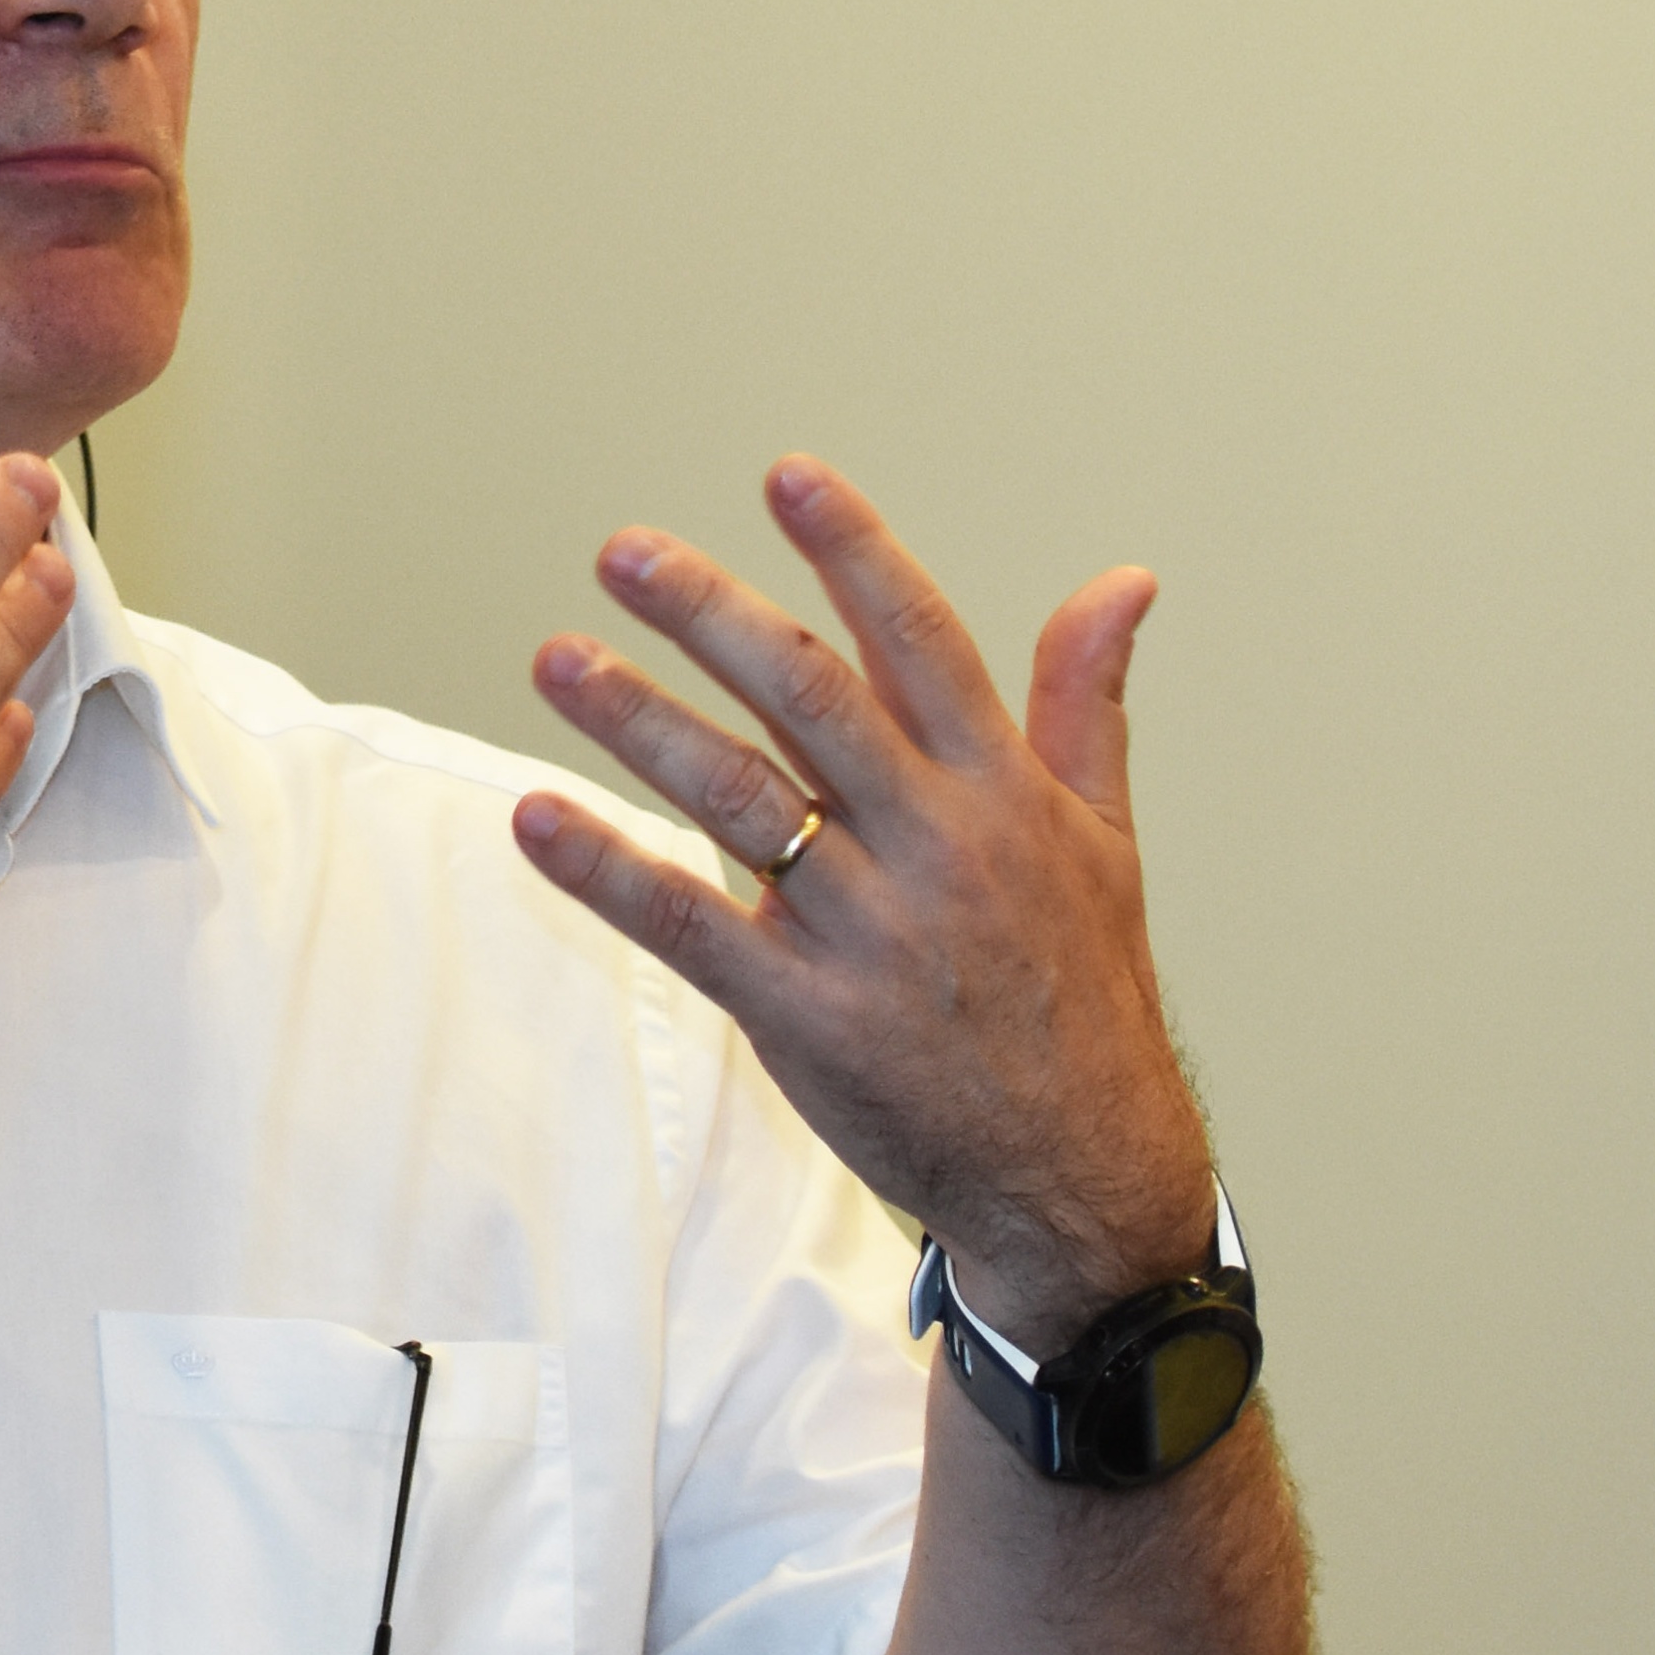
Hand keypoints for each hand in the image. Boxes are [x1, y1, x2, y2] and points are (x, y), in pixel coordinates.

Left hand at [513, 458, 1211, 1333]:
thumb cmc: (1085, 995)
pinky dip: (606, 870)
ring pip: (736, 799)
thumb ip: (1086, 700)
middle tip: (625, 552)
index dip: (853, 552)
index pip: (920, 641)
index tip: (787, 476)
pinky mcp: (805, 1016)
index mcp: (1003, 791)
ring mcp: (866, 933)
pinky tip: (535, 816)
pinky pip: (688, 925)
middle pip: (808, 699)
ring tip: (556, 657)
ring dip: (635, 722)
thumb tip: (1119, 580)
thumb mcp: (1107, 839)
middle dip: (711, 615)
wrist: (1084, 1179)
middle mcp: (934, 846)